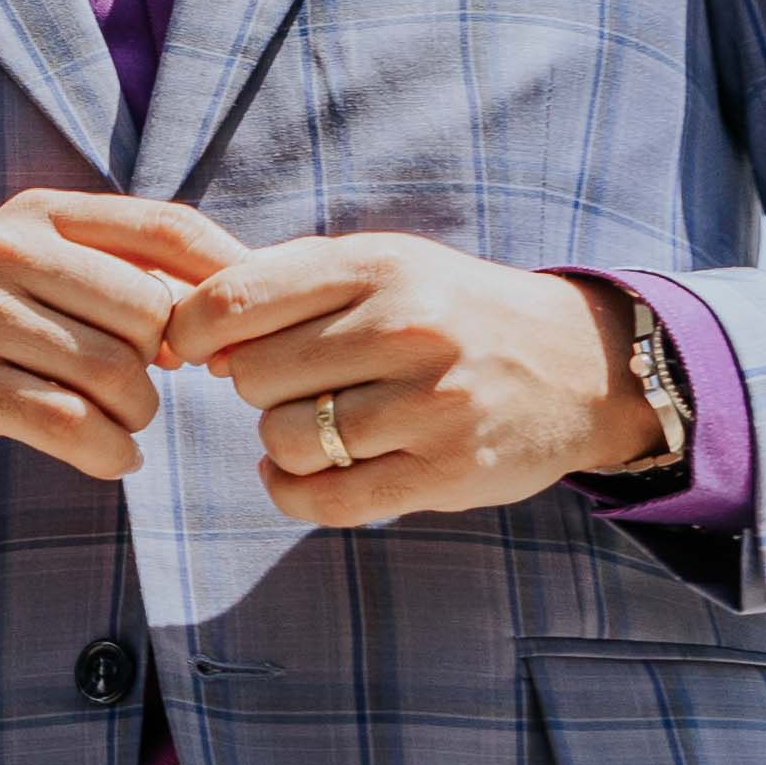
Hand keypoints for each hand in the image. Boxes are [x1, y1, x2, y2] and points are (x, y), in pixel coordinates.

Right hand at [0, 192, 239, 484]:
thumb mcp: (37, 266)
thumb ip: (123, 271)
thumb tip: (226, 312)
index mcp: (41, 213)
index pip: (165, 226)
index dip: (224, 279)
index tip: (235, 335)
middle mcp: (7, 251)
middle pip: (150, 313)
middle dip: (164, 366)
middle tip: (140, 388)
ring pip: (115, 374)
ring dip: (136, 416)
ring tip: (118, 423)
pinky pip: (71, 425)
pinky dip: (110, 454)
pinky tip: (112, 458)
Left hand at [159, 239, 659, 528]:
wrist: (580, 365)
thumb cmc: (452, 313)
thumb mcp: (382, 267)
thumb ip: (288, 285)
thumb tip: (185, 329)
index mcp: (379, 264)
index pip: (234, 301)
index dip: (196, 332)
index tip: (204, 348)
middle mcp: (406, 327)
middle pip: (252, 376)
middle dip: (257, 387)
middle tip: (298, 385)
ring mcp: (431, 402)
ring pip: (283, 438)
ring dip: (282, 441)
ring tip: (321, 425)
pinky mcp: (447, 471)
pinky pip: (325, 500)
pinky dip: (293, 492)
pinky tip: (302, 476)